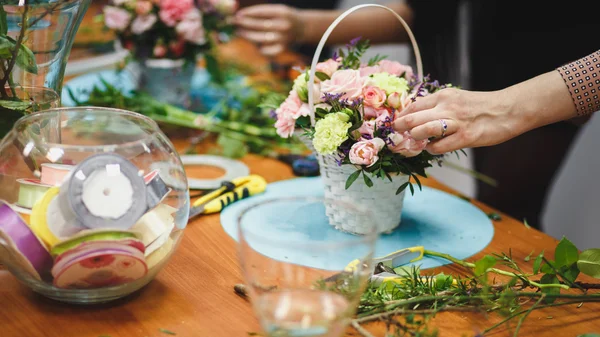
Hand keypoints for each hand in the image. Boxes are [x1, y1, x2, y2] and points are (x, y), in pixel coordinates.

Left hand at [234, 4, 302, 56]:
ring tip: (239, 31)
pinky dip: (258, 47)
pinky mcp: (282, 48)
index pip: (261, 12)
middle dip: (244, 23)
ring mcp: (283, 38)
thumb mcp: (277, 9)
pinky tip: (254, 43)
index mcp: (282, 12)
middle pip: (259, 25)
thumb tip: (241, 15)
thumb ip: (262, 12)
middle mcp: (283, 25)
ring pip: (260, 38)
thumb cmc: (284, 17)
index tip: (237, 14)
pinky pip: (266, 50)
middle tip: (233, 22)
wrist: (303, 28)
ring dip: (247, 35)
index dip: (248, 13)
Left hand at [392, 88, 519, 153]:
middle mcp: (447, 107)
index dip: (401, 116)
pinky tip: (432, 148)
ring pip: (424, 130)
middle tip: (395, 134)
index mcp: (444, 96)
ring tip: (413, 140)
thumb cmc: (481, 106)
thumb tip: (417, 117)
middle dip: (400, 127)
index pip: (414, 105)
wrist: (509, 109)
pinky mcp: (465, 137)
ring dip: (415, 137)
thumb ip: (438, 106)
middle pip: (413, 117)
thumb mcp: (457, 99)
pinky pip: (440, 146)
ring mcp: (455, 122)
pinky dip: (432, 149)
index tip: (395, 124)